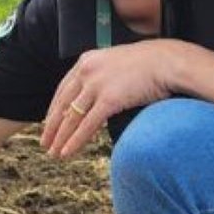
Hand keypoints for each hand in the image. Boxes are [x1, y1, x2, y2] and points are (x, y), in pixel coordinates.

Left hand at [42, 40, 184, 157]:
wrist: (169, 61)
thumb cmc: (149, 64)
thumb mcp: (116, 65)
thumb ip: (102, 77)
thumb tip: (96, 97)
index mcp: (86, 61)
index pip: (63, 89)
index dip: (54, 109)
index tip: (48, 123)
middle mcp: (86, 72)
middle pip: (62, 104)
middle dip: (51, 126)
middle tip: (44, 142)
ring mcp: (97, 85)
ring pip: (72, 117)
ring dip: (60, 138)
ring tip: (53, 152)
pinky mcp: (109, 99)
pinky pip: (88, 124)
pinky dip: (75, 140)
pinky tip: (67, 152)